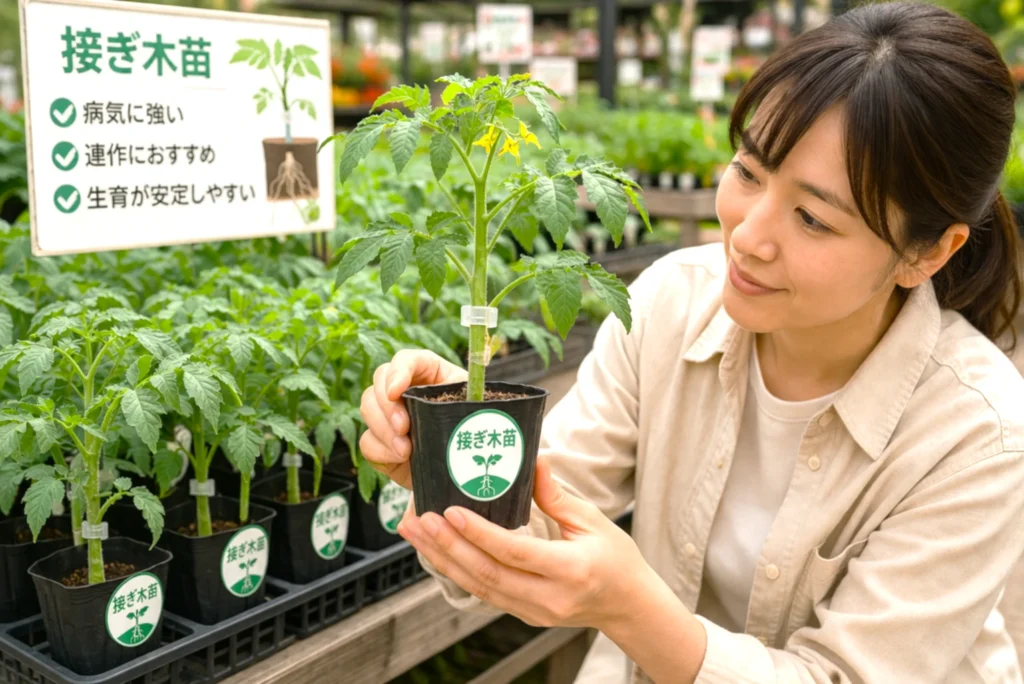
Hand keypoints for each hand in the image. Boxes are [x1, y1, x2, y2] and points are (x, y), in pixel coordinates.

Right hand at [359, 349, 466, 488]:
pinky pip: (367, 441)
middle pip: (379, 382)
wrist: (465, 468)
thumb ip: (470, 402)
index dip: (398, 371)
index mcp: (429, 372)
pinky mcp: (381, 442)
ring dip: (383, 429)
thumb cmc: (473, 431)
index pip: (406, 360)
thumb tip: (472, 403)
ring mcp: (389, 415)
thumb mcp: (476, 410)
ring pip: (368, 409)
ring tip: (406, 450)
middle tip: (404, 427)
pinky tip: (401, 458)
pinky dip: (381, 450)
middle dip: (388, 406)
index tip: (396, 392)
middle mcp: (405, 389)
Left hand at [397, 455, 654, 631]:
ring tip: (415, 533)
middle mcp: (549, 597)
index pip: (515, 552)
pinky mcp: (523, 615)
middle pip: (487, 574)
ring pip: (479, 587)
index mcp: (571, 570)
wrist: (627, 605)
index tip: (450, 511)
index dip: (479, 533)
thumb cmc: (616, 558)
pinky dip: (456, 571)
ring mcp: (534, 612)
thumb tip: (533, 458)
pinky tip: (436, 551)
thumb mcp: (593, 520)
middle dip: (447, 546)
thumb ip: (557, 495)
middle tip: (418, 520)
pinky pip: (484, 593)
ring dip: (442, 559)